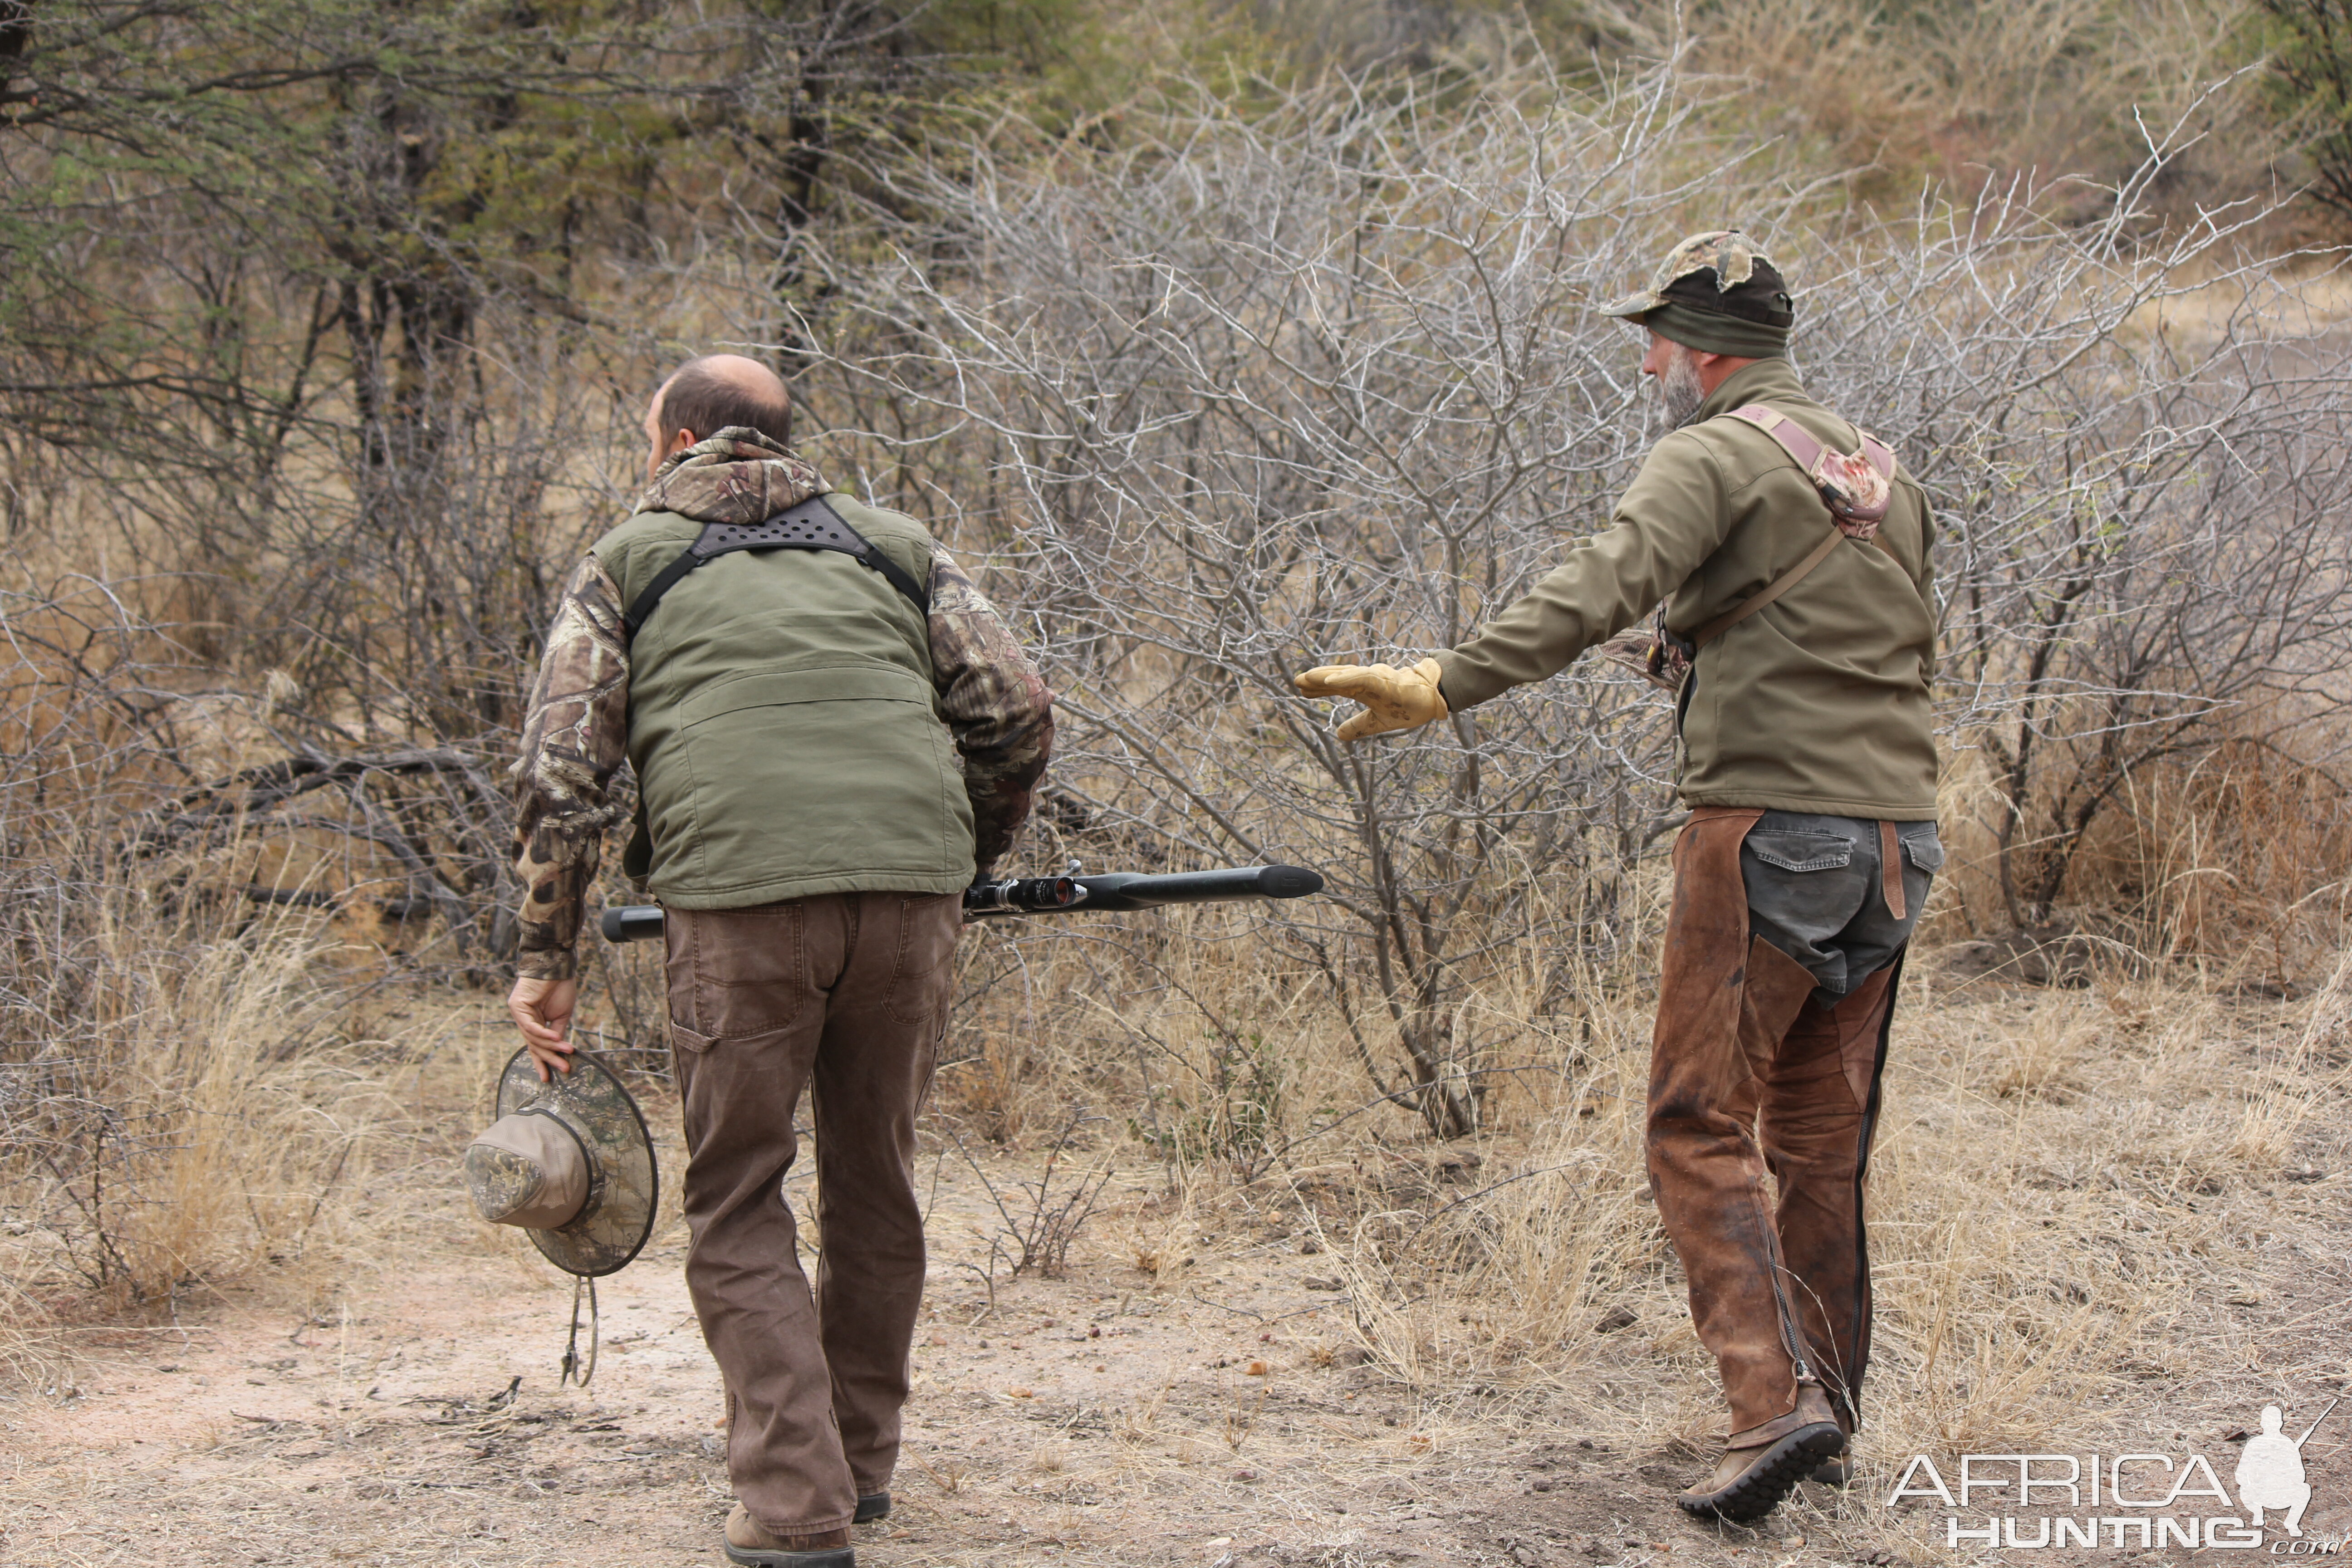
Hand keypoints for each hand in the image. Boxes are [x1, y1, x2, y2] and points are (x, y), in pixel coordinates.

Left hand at [508, 976, 578, 1080]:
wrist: (557, 965)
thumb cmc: (560, 987)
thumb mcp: (561, 1015)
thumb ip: (557, 1032)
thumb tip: (559, 1051)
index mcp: (531, 1021)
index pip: (534, 1046)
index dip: (542, 1062)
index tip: (549, 1078)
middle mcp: (522, 1019)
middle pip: (533, 1045)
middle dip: (549, 1059)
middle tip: (564, 1070)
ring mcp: (517, 1013)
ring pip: (533, 1038)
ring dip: (552, 1047)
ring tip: (568, 1053)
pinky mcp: (517, 1007)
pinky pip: (531, 1026)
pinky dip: (544, 1034)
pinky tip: (557, 1039)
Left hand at [1294, 657, 1448, 741]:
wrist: (1436, 699)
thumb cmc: (1409, 705)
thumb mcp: (1379, 722)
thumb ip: (1359, 726)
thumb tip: (1338, 734)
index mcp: (1365, 690)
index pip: (1338, 687)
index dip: (1319, 688)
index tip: (1300, 689)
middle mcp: (1369, 682)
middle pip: (1339, 678)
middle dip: (1317, 679)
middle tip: (1297, 681)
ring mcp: (1378, 680)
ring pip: (1348, 676)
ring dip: (1327, 676)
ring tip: (1307, 678)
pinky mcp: (1388, 683)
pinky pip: (1364, 679)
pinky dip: (1346, 679)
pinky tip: (1330, 681)